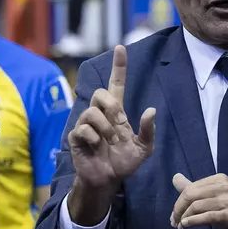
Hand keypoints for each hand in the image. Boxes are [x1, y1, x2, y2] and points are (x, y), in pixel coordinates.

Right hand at [69, 45, 155, 196]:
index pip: (116, 84)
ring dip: (105, 128)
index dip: (118, 67)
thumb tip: (151, 109)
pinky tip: (97, 147)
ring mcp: (86, 125)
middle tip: (119, 124)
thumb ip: (148, 130)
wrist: (108, 180)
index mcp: (116, 113)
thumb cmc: (124, 162)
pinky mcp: (76, 137)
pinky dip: (94, 139)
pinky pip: (83, 129)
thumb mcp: (143, 148)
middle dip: (111, 106)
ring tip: (109, 142)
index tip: (121, 48)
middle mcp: (100, 114)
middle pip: (99, 93)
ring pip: (91, 112)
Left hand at [170, 173, 227, 228]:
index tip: (174, 215)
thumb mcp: (213, 198)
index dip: (178, 202)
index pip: (190, 187)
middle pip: (191, 194)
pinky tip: (187, 226)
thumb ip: (194, 188)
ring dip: (184, 218)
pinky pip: (206, 216)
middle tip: (174, 222)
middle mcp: (224, 186)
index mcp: (219, 179)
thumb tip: (175, 177)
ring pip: (196, 206)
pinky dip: (192, 222)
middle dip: (178, 209)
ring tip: (181, 227)